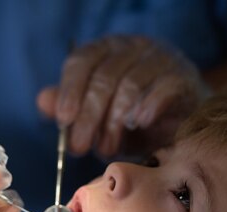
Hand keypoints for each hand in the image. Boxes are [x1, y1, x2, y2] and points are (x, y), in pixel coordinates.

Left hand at [38, 35, 210, 156]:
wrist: (181, 124)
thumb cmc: (133, 120)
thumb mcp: (97, 118)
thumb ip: (71, 108)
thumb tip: (43, 101)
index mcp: (108, 50)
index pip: (83, 60)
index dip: (70, 89)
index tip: (64, 120)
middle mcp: (133, 48)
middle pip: (105, 76)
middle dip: (89, 115)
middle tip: (80, 147)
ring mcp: (161, 59)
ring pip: (130, 84)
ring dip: (114, 121)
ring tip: (107, 148)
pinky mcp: (183, 77)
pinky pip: (163, 88)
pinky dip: (147, 107)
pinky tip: (137, 125)